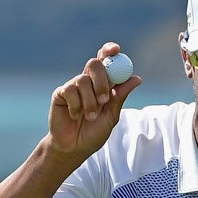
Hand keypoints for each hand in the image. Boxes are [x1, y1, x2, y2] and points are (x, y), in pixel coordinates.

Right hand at [47, 42, 140, 157]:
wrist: (74, 148)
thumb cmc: (94, 133)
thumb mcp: (111, 116)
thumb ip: (120, 97)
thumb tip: (136, 78)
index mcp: (103, 84)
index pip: (106, 61)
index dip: (109, 51)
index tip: (116, 50)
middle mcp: (88, 82)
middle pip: (94, 63)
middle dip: (101, 80)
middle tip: (104, 99)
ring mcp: (73, 86)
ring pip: (82, 79)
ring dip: (89, 102)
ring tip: (90, 117)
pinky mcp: (60, 93)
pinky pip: (69, 90)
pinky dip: (76, 106)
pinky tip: (75, 116)